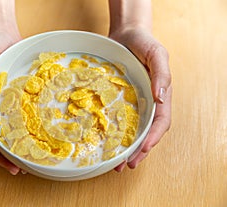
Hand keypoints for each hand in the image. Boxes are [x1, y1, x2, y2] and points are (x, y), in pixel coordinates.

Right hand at [0, 31, 21, 174]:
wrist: (3, 36)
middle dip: (2, 155)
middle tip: (17, 168)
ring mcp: (3, 104)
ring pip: (7, 131)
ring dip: (14, 148)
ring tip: (27, 162)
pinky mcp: (17, 99)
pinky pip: (21, 118)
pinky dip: (25, 130)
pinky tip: (37, 138)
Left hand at [109, 27, 171, 170]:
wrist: (127, 34)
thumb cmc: (144, 42)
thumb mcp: (157, 54)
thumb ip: (162, 74)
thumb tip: (161, 98)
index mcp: (160, 95)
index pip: (160, 122)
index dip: (152, 138)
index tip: (143, 150)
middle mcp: (147, 103)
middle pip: (146, 132)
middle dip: (138, 151)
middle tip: (126, 165)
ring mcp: (133, 102)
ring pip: (131, 130)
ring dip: (126, 148)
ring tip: (115, 163)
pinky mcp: (118, 99)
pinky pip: (117, 118)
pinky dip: (113, 132)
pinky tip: (104, 142)